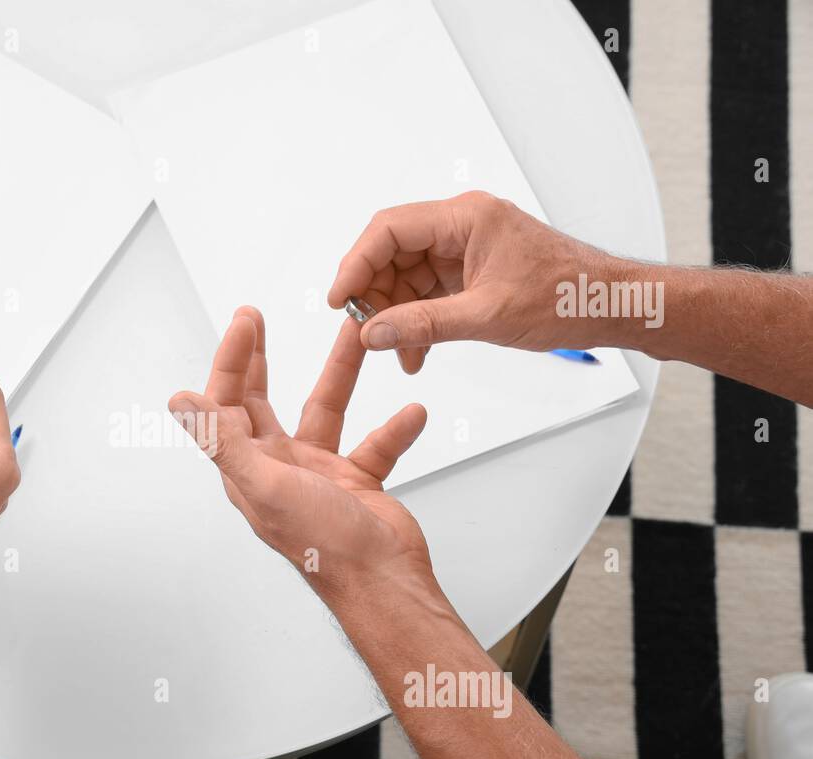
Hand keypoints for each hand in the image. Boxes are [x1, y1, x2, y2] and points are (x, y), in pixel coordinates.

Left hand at [169, 306, 432, 602]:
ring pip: (325, 411)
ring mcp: (317, 474)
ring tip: (357, 336)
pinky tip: (412, 411)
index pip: (227, 404)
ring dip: (341, 375)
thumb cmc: (323, 544)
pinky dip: (394, 428)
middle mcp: (277, 468)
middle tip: (256, 318)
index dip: (231, 360)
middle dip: (259, 359)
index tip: (245, 321)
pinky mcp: (356, 482)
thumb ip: (222, 439)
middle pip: (261, 403)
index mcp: (248, 469)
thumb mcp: (265, 483)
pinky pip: (374, 444)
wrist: (383, 582)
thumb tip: (179, 402)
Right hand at [327, 190, 613, 372]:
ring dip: (396, 313)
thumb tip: (374, 333)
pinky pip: (427, 290)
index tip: (341, 299)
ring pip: (406, 275)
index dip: (356, 263)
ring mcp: (465, 248)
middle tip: (366, 332)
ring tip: (397, 351)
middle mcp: (461, 225)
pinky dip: (416, 319)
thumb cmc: (566, 295)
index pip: (390, 230)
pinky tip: (415, 349)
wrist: (607, 305)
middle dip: (376, 294)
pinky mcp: (470, 270)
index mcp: (466, 217)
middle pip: (392, 252)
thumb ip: (424, 324)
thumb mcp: (487, 316)